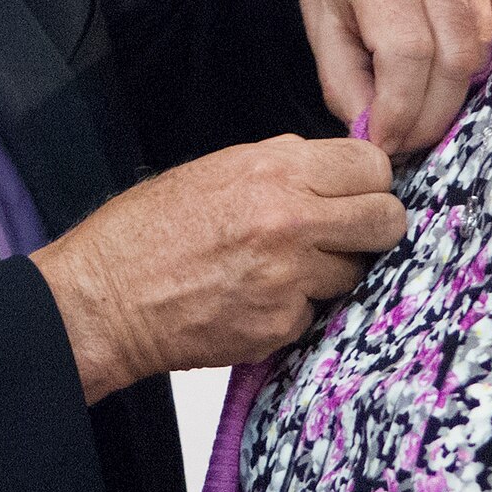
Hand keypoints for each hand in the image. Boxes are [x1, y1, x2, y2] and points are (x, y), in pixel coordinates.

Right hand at [29, 136, 405, 403]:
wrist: (105, 297)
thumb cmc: (148, 231)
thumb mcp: (217, 169)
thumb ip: (283, 166)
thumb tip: (335, 172)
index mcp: (275, 171)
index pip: (372, 166)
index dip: (368, 181)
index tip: (357, 192)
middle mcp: (291, 221)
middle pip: (386, 221)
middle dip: (372, 228)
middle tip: (345, 234)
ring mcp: (290, 278)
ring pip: (355, 272)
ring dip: (330, 272)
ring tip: (280, 268)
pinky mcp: (282, 325)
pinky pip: (317, 312)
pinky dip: (295, 308)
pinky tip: (255, 297)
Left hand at [291, 0, 491, 155]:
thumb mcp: (318, 20)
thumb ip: (344, 82)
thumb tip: (379, 136)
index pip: (407, 54)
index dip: (401, 111)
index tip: (385, 142)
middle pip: (454, 58)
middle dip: (431, 115)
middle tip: (406, 140)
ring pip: (481, 50)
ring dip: (454, 95)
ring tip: (421, 110)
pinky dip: (478, 64)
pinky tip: (446, 72)